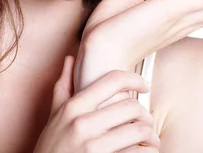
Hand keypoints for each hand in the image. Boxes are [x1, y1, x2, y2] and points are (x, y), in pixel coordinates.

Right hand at [34, 56, 158, 152]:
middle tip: (146, 122)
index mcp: (73, 108)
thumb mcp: (54, 117)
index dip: (135, 79)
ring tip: (150, 140)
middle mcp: (82, 125)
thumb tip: (71, 59)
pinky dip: (148, 152)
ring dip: (151, 136)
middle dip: (145, 115)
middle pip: (132, 106)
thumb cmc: (51, 148)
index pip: (113, 81)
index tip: (144, 85)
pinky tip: (144, 152)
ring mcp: (92, 146)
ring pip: (139, 131)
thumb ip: (63, 87)